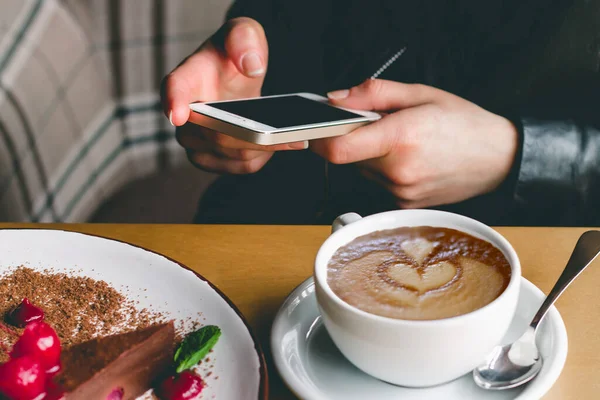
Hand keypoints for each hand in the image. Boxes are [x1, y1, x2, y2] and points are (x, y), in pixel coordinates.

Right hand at [161, 17, 305, 173]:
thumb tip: (251, 65)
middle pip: (215, 134)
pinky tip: (277, 144)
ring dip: (262, 148)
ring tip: (290, 136)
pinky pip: (239, 166)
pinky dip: (261, 157)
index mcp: (187, 77)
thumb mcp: (244, 33)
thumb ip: (244, 39)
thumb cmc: (236, 54)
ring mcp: (193, 140)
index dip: (173, 101)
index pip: (174, 88)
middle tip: (290, 132)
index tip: (177, 113)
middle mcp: (182, 113)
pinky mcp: (209, 158)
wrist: (238, 75)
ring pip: (230, 153)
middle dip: (253, 135)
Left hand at [310, 79, 517, 207]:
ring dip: (372, 156)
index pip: (337, 148)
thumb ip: (373, 94)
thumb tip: (337, 100)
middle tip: (383, 127)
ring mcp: (402, 192)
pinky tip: (411, 161)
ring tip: (405, 144)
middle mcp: (398, 171)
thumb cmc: (464, 123)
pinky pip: (379, 184)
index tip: (320, 129)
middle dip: (355, 140)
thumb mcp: (420, 94)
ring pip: (364, 171)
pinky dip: (386, 171)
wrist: (499, 158)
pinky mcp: (405, 204)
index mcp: (400, 138)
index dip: (320, 139)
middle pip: (349, 157)